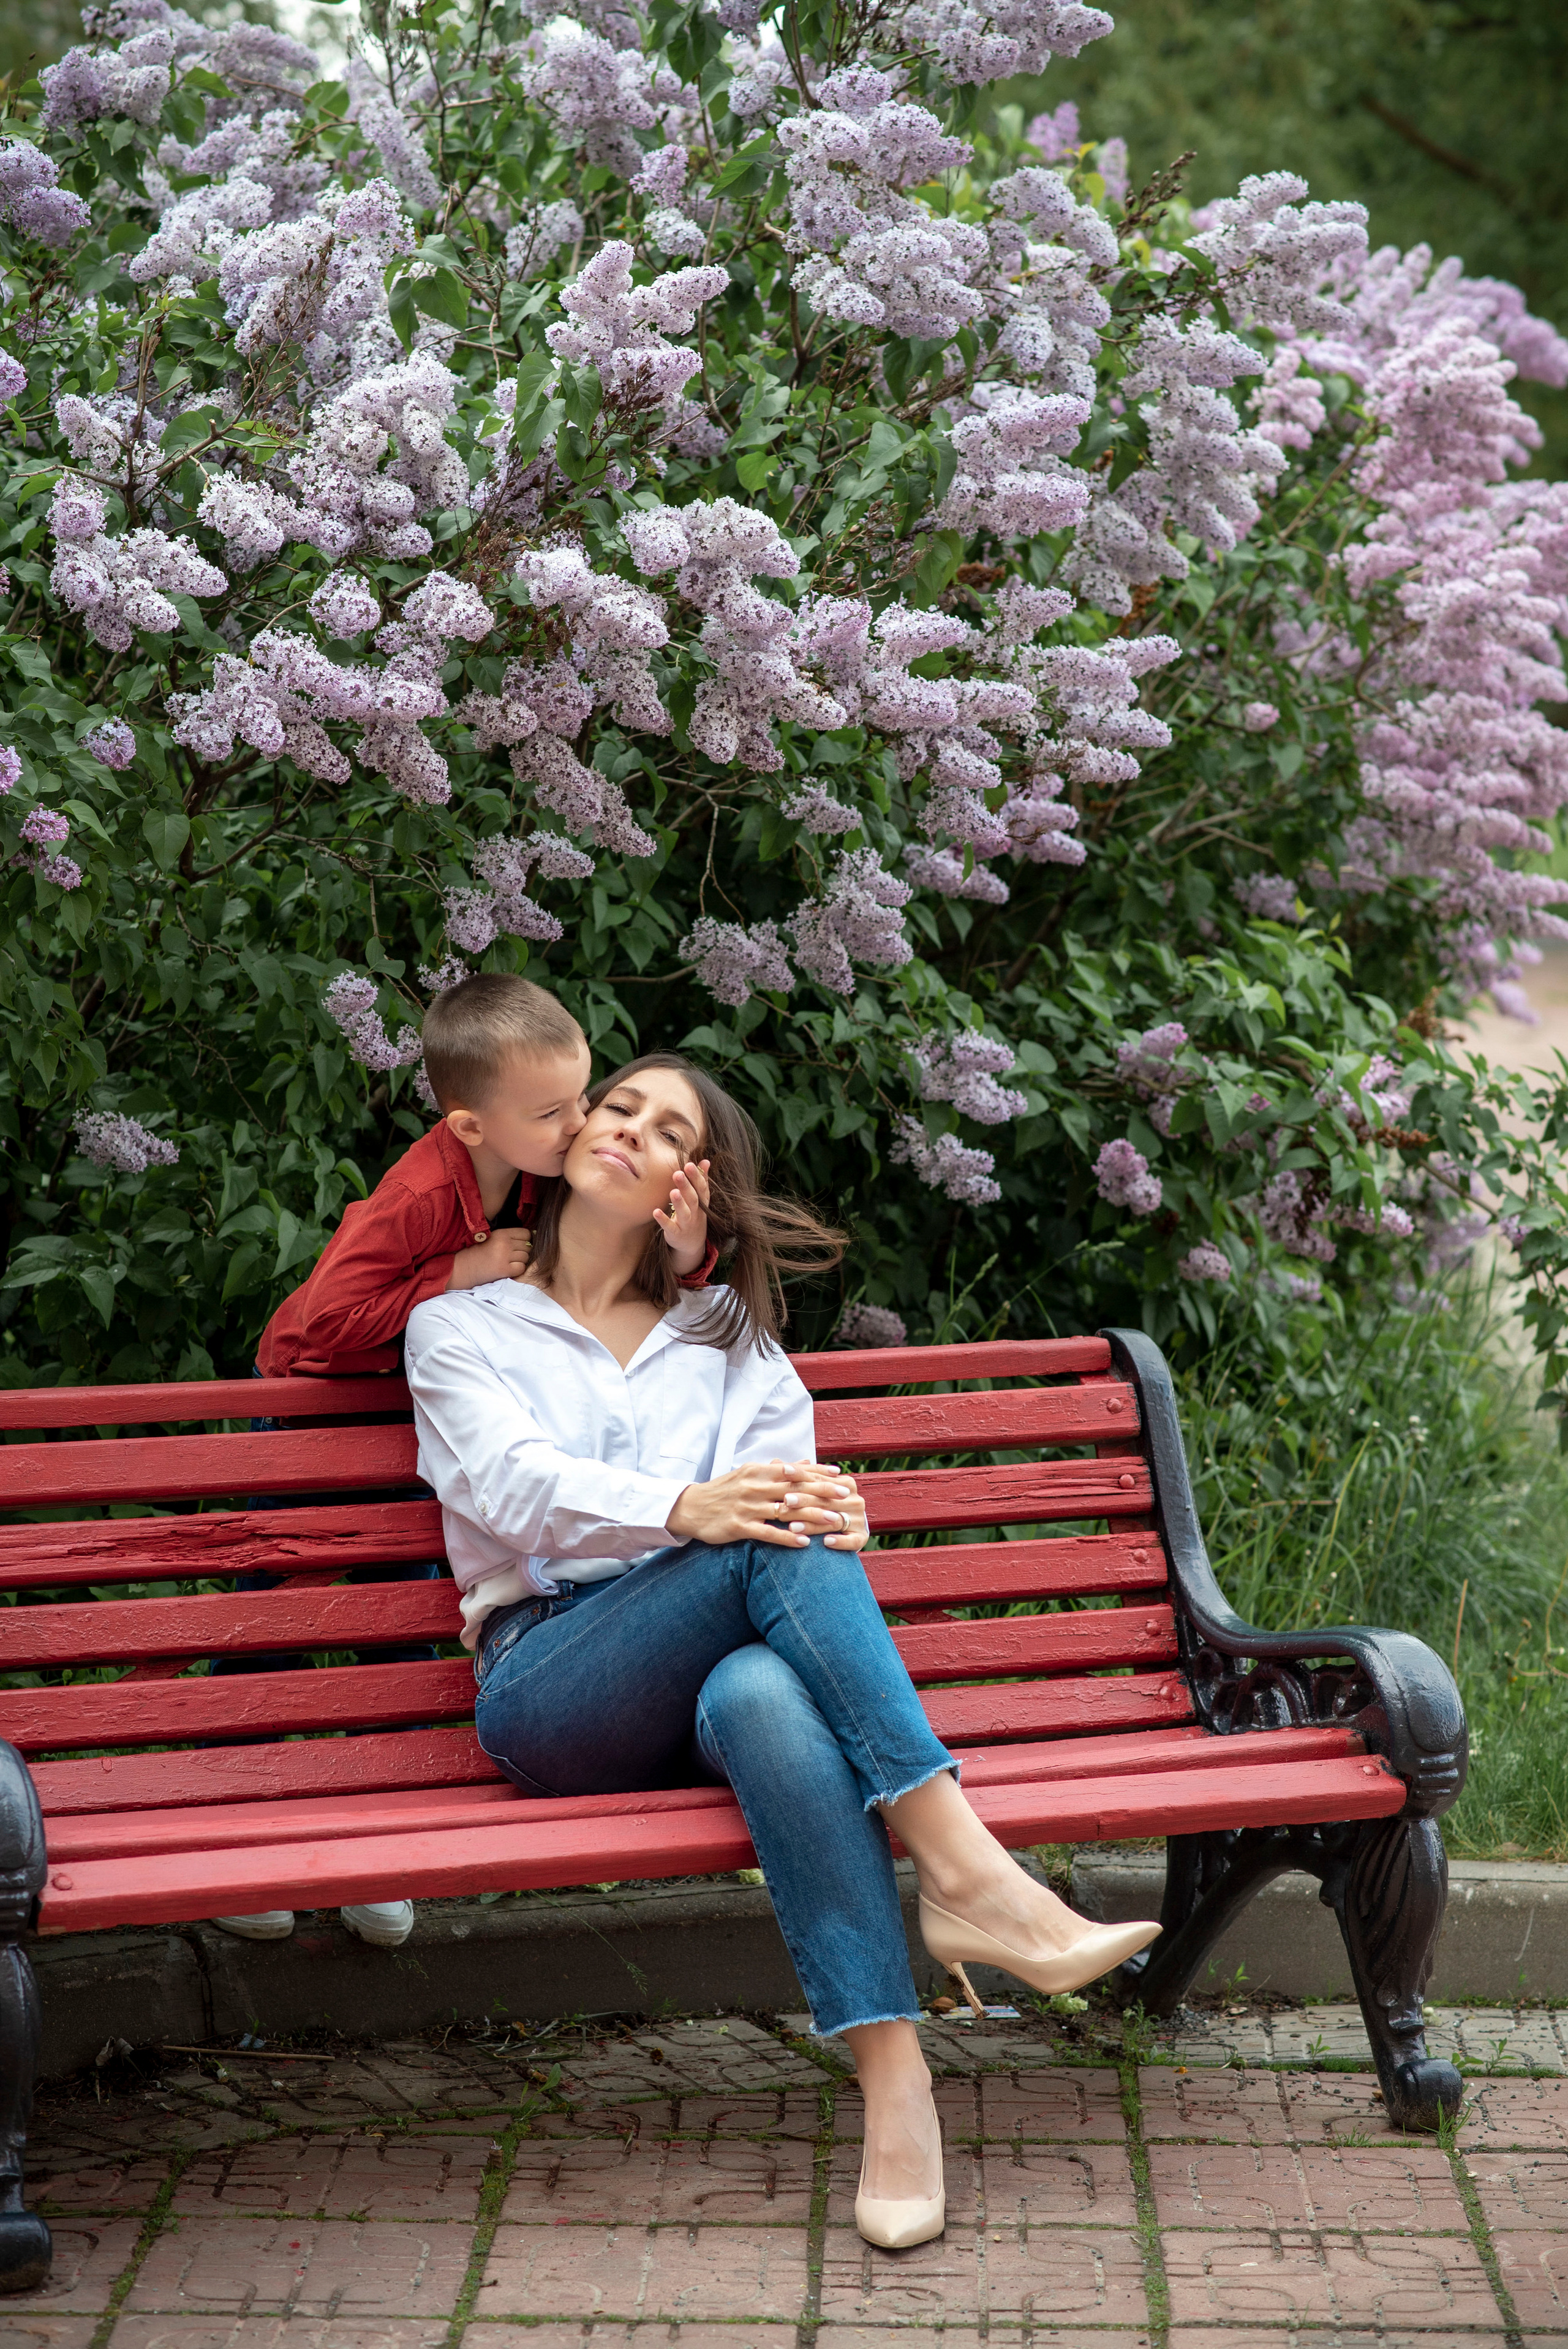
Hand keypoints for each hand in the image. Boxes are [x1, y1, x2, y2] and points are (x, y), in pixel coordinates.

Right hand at [446, 1229, 531, 1290]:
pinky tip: (508, 1269)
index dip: (525, 1240)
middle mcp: (504, 1243)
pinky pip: (521, 1268)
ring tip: (509, 1262)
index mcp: (502, 1233)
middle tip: (512, 1256)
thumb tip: (532, 1238)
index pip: (526, 1233)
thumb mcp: (494, 1238)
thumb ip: (510, 1237)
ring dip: (520, 1261)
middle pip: (528, 1246)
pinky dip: (517, 1269)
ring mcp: (505, 1257)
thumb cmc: (480, 1252)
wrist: (465, 1267)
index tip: (519, 1245)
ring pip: (526, 1257)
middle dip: (523, 1251)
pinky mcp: (504, 1269)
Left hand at [653, 1157, 710, 1276]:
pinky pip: (670, 1227)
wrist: (693, 1244)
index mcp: (702, 1203)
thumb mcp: (701, 1199)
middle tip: (678, 1173)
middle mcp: (696, 1213)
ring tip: (673, 1191)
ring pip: (684, 1213)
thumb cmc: (695, 1215)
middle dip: (686, 1186)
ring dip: (679, 1203)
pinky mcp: (676, 1234)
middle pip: (693, 1199)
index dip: (697, 1177)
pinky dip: (663, 1220)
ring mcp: (686, 1224)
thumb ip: (701, 1180)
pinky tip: (656, 1211)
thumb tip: (706, 1160)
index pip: (701, 1188)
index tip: (689, 1164)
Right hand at [666, 1457, 858, 1547]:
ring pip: (785, 1510)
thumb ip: (777, 1469)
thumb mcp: (749, 1474)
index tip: (841, 1476)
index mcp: (757, 1470)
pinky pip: (767, 1533)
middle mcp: (753, 1485)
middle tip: (846, 1497)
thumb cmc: (725, 1491)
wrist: (690, 1507)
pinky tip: (805, 1542)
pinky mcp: (739, 1526)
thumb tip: (804, 1462)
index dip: (819, 1473)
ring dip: (812, 1515)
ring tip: (834, 1521)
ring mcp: (746, 1506)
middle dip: (823, 1492)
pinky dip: (787, 1537)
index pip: (794, 1470)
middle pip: (795, 1488)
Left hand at [783, 1460, 867, 1550]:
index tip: (783, 1470)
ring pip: (834, 1521)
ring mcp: (859, 1519)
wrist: (846, 1533)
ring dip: (813, 1524)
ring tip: (792, 1527)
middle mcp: (854, 1500)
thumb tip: (775, 1461)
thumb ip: (798, 1480)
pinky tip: (825, 1542)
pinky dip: (840, 1541)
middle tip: (785, 1501)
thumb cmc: (824, 1508)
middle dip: (803, 1500)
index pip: (820, 1479)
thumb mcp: (813, 1491)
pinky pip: (851, 1541)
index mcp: (845, 1484)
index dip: (801, 1474)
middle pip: (825, 1500)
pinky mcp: (861, 1537)